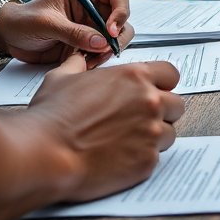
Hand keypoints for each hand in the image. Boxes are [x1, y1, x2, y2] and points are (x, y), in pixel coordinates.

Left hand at [0, 0, 133, 65]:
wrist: (8, 37)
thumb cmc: (24, 20)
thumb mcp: (47, 23)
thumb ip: (74, 32)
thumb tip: (101, 42)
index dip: (121, 10)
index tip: (111, 29)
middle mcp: (94, 8)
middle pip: (123, 19)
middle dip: (118, 36)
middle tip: (105, 50)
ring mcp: (92, 27)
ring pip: (117, 38)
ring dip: (109, 50)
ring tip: (91, 59)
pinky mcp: (87, 45)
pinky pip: (103, 52)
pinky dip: (99, 59)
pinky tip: (85, 63)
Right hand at [25, 52, 184, 202]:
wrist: (44, 154)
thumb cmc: (51, 117)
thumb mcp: (62, 77)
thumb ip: (79, 66)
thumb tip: (80, 58)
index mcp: (134, 77)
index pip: (170, 74)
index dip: (161, 84)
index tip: (153, 93)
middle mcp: (149, 102)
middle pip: (175, 105)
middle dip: (161, 112)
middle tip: (138, 121)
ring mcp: (151, 133)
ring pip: (168, 133)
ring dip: (153, 137)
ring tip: (126, 142)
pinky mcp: (147, 162)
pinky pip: (155, 158)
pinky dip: (140, 159)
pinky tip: (118, 158)